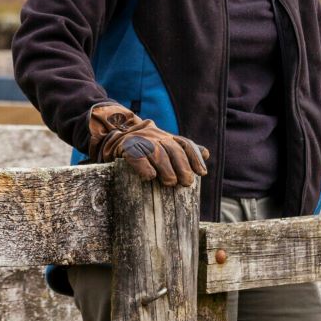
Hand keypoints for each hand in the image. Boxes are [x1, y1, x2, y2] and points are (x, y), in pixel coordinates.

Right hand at [87, 102, 209, 186]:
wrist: (113, 136)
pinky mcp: (126, 147)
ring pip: (158, 153)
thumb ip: (182, 150)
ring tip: (170, 183)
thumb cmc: (143, 147)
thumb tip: (207, 153)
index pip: (185, 144)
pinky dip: (144, 167)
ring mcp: (141, 140)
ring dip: (166, 169)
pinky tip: (149, 177)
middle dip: (182, 167)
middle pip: (173, 150)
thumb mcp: (163, 146)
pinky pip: (137, 156)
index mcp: (167, 137)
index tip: (202, 173)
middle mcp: (156, 136)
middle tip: (186, 183)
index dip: (195, 158)